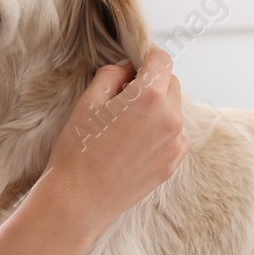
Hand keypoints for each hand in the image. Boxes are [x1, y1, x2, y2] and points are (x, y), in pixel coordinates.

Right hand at [40, 45, 187, 242]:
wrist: (78, 199)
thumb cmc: (78, 149)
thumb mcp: (88, 101)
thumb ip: (112, 74)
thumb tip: (128, 69)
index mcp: (149, 97)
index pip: (161, 60)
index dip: (147, 55)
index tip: (135, 60)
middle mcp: (170, 118)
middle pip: (170, 83)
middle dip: (151, 82)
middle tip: (123, 96)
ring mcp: (175, 143)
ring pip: (173, 110)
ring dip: (157, 107)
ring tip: (126, 125)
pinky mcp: (173, 163)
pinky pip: (174, 135)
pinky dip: (160, 131)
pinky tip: (133, 143)